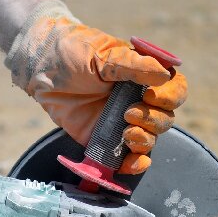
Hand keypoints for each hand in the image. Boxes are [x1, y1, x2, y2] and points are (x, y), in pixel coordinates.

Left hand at [6, 0, 186, 174]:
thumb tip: (164, 74)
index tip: (151, 96)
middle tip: (128, 113)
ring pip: (151, 138)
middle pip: (166, 118)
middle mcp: (139, 99)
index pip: (175, 89)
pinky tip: (130, 164)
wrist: (42, 68)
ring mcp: (123, 121)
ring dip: (145, 140)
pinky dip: (135, 164)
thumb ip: (132, 65)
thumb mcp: (104, 54)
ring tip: (126, 132)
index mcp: (145, 75)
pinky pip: (128, 156)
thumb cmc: (74, 52)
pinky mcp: (105, 139)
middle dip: (153, 119)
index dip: (170, 96)